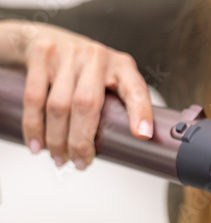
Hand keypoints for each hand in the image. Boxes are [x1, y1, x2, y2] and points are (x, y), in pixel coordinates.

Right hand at [19, 22, 152, 168]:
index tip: (143, 135)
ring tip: (60, 158)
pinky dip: (34, 127)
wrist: (52, 38)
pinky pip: (34, 98)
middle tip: (81, 162)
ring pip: (59, 106)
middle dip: (81, 141)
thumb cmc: (89, 70)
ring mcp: (68, 54)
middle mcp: (97, 57)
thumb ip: (119, 107)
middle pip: (87, 105)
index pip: (135, 90)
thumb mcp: (112, 81)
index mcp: (122, 67)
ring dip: (58, 140)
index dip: (140, 113)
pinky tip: (38, 145)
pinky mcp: (42, 55)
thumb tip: (126, 148)